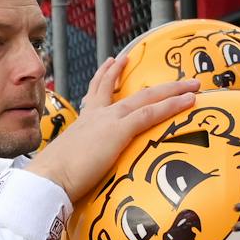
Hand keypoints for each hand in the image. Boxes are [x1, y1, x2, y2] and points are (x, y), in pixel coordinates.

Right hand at [26, 52, 197, 202]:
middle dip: (143, 77)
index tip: (113, 61)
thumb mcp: (67, 165)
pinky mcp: (119, 131)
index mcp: (83, 122)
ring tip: (191, 83)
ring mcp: (109, 121)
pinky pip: (152, 113)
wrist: (49, 178)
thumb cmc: (54, 179)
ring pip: (146, 98)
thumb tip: (76, 174)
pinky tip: (188, 101)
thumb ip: (77, 163)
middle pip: (125, 91)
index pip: (97, 94)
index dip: (106, 76)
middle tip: (154, 60)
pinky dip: (172, 105)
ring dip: (172, 89)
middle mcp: (97, 116)